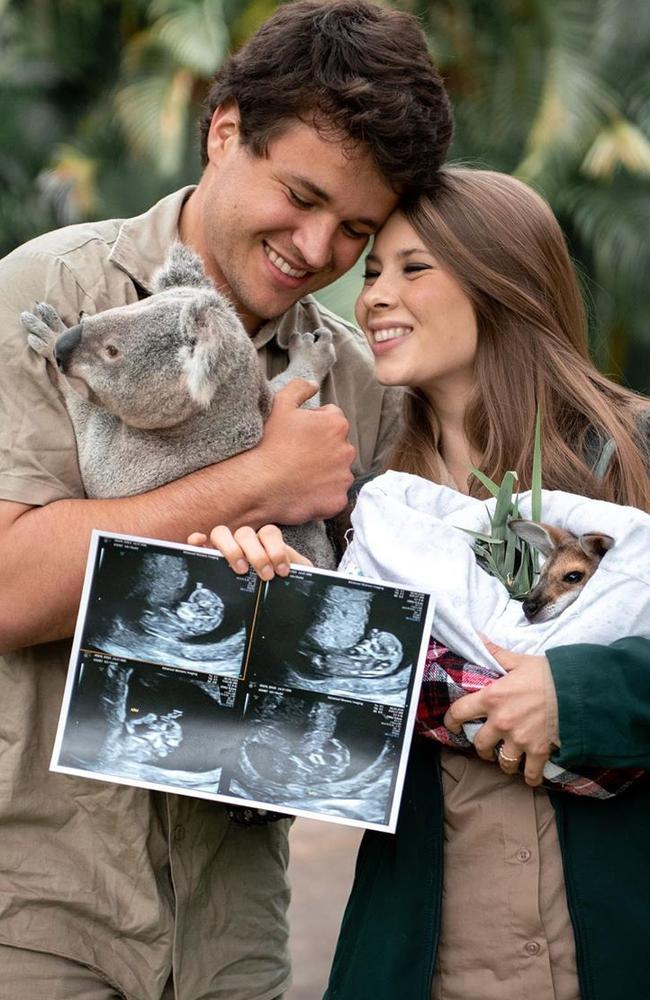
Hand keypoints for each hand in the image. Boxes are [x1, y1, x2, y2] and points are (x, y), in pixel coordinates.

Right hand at [188, 524, 311, 580]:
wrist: (273, 601)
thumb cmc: (279, 587)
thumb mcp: (294, 580)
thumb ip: (301, 573)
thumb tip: (308, 576)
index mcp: (266, 542)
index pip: (269, 532)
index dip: (276, 549)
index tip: (282, 571)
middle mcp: (245, 541)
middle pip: (246, 533)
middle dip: (256, 553)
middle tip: (264, 574)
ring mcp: (225, 547)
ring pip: (222, 533)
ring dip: (232, 550)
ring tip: (241, 569)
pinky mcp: (208, 556)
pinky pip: (199, 540)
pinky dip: (198, 539)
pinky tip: (200, 543)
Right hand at [254, 380, 355, 523]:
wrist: (257, 484)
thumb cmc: (268, 444)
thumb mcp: (280, 405)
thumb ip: (300, 388)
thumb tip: (314, 385)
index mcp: (336, 425)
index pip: (332, 419)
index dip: (313, 425)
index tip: (297, 435)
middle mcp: (346, 450)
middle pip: (337, 446)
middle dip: (322, 448)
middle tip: (296, 456)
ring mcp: (343, 477)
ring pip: (337, 471)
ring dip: (324, 472)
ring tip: (298, 475)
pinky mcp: (338, 500)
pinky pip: (334, 495)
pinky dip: (323, 494)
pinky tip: (303, 491)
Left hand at [443, 639, 558, 786]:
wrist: (578, 689)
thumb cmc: (548, 673)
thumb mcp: (518, 661)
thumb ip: (495, 653)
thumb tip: (477, 637)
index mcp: (492, 697)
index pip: (459, 712)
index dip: (451, 721)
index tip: (452, 725)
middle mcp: (502, 721)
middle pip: (479, 744)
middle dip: (481, 746)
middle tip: (487, 744)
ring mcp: (519, 738)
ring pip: (502, 761)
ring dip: (503, 761)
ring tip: (506, 757)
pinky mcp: (538, 750)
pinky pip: (530, 773)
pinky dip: (529, 776)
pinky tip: (530, 774)